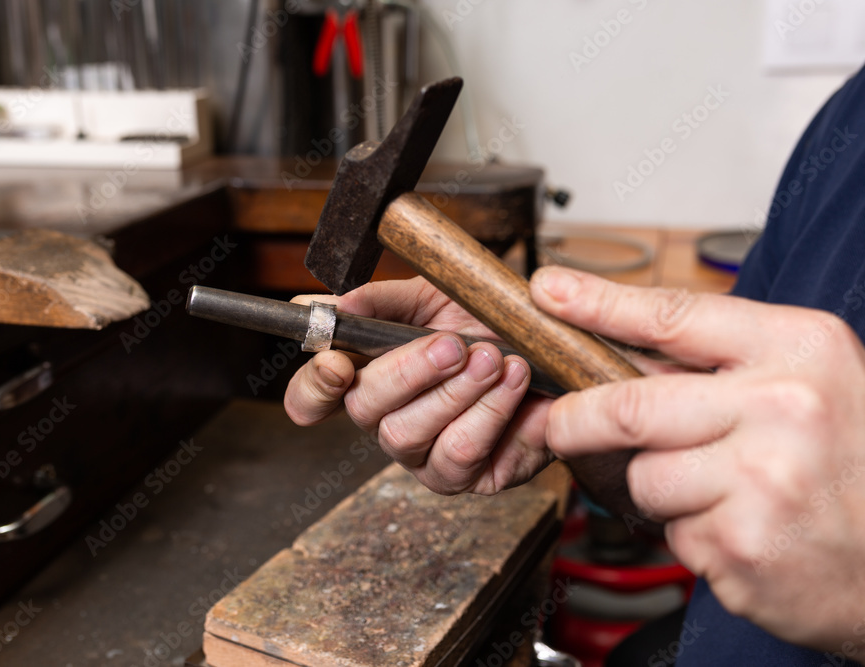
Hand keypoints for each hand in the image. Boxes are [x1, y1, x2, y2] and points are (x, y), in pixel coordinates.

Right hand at [284, 276, 555, 494]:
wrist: (553, 353)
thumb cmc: (486, 324)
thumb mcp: (435, 298)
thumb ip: (382, 301)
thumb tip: (335, 304)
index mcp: (368, 379)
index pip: (311, 398)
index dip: (313, 387)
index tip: (336, 364)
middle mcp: (387, 423)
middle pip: (366, 411)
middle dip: (409, 374)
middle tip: (452, 345)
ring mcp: (425, 458)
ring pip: (411, 435)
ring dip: (456, 394)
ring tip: (495, 359)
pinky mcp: (469, 479)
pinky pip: (464, 454)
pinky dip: (492, 414)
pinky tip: (515, 383)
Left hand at [531, 266, 864, 663]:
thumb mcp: (817, 381)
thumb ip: (727, 363)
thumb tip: (622, 351)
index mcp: (800, 348)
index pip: (673, 316)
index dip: (599, 303)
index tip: (549, 292)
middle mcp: (782, 406)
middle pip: (630, 404)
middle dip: (579, 418)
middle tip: (562, 423)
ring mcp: (761, 479)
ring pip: (644, 475)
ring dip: (661, 488)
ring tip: (722, 492)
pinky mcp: (741, 543)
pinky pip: (672, 530)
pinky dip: (692, 532)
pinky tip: (742, 529)